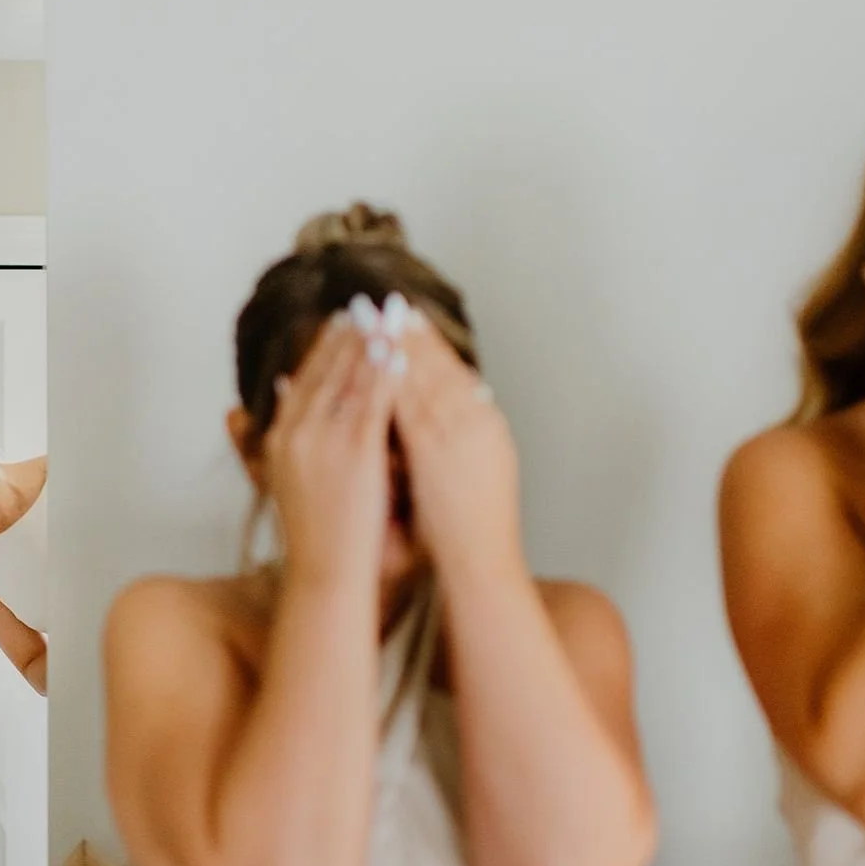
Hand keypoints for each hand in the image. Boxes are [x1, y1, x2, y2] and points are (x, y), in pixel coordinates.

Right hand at [264, 305, 400, 588]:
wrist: (325, 575)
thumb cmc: (317, 536)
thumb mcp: (291, 477)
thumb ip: (289, 434)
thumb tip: (284, 390)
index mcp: (282, 437)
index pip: (304, 377)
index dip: (326, 346)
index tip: (344, 321)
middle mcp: (296, 432)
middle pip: (324, 368)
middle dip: (348, 333)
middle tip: (368, 303)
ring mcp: (323, 441)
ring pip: (349, 377)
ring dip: (370, 341)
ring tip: (387, 314)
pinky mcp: (354, 453)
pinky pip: (372, 402)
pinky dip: (386, 372)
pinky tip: (400, 351)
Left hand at [379, 296, 522, 572]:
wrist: (483, 564)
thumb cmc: (471, 527)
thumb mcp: (471, 471)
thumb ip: (460, 437)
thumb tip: (454, 405)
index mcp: (486, 425)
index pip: (452, 372)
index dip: (429, 342)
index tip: (408, 315)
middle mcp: (477, 423)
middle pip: (440, 367)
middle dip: (412, 333)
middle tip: (390, 301)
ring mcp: (462, 436)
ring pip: (428, 379)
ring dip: (402, 346)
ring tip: (380, 318)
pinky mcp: (441, 454)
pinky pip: (414, 407)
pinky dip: (396, 381)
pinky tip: (378, 360)